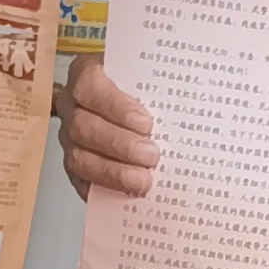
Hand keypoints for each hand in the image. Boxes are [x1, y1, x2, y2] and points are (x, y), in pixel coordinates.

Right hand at [60, 56, 157, 199]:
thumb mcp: (152, 74)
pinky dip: (103, 189)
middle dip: (119, 144)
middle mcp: (72, 106)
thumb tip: (199, 93)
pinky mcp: (76, 166)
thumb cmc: (144, 87)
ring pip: (79, 158)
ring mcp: (70, 138)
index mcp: (86, 74)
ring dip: (112, 171)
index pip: (89, 86)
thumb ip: (163, 83)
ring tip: (142, 180)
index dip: (115, 106)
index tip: (145, 122)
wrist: (139, 105)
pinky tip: (126, 194)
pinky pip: (80, 182)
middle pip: (84, 127)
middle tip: (151, 155)